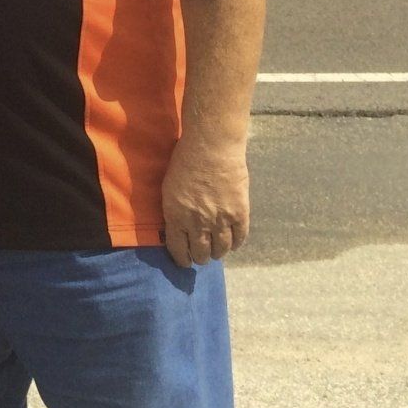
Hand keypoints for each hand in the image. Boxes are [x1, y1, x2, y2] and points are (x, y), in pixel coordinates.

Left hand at [159, 134, 248, 267]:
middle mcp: (197, 223)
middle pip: (200, 253)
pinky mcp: (239, 213)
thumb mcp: (168, 188)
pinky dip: (236, 243)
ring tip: (216, 252)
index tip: (184, 262)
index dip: (182, 259)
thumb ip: (173, 210)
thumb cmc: (185, 160)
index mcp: (176, 216)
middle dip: (200, 257)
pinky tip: (233, 244)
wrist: (211, 146)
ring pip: (220, 249)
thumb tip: (175, 226)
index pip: (178, 249)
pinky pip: (239, 237)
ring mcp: (220, 220)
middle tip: (201, 256)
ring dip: (218, 253)